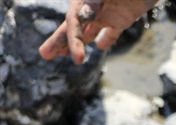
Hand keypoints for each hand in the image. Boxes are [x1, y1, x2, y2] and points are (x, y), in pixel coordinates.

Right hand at [38, 0, 156, 63]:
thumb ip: (95, 2)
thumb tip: (82, 15)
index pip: (74, 22)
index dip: (73, 41)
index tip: (78, 59)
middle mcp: (93, 7)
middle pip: (72, 27)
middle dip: (59, 41)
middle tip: (44, 55)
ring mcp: (106, 13)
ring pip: (87, 31)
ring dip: (77, 43)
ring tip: (66, 56)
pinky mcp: (121, 19)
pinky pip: (111, 32)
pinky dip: (106, 40)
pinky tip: (101, 47)